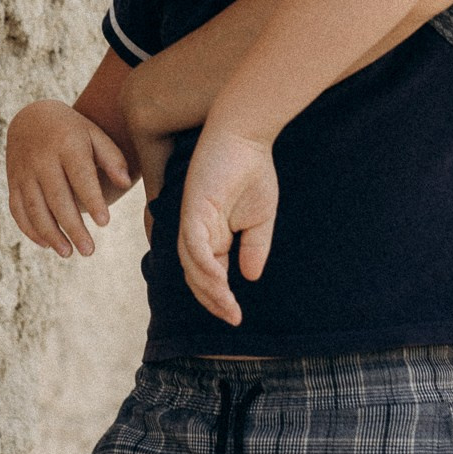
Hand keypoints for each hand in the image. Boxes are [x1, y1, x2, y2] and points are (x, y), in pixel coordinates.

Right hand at [6, 100, 132, 256]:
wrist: (30, 117)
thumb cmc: (72, 130)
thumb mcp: (94, 134)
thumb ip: (112, 157)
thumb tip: (125, 184)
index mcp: (67, 144)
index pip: (80, 176)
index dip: (92, 200)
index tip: (105, 223)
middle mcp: (42, 159)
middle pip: (57, 199)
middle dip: (72, 227)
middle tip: (89, 251)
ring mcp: (23, 171)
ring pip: (34, 208)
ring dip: (50, 234)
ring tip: (68, 253)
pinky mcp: (12, 181)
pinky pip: (17, 210)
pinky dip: (30, 230)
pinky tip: (47, 245)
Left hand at [178, 125, 278, 324]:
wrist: (246, 136)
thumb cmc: (253, 171)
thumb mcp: (260, 218)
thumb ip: (254, 247)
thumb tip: (249, 278)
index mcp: (211, 235)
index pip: (208, 274)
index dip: (219, 298)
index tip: (237, 317)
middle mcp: (197, 231)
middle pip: (196, 275)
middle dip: (212, 300)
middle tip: (231, 317)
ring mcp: (192, 220)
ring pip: (192, 264)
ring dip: (208, 287)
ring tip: (226, 304)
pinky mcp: (192, 207)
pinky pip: (194, 243)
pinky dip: (204, 264)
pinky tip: (220, 279)